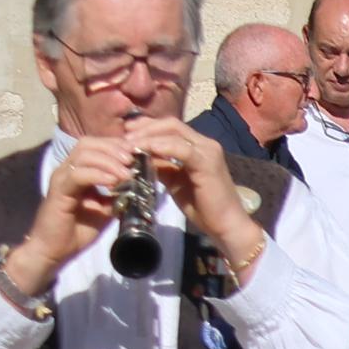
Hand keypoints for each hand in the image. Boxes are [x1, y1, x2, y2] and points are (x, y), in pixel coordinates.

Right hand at [10, 128, 138, 295]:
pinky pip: (78, 175)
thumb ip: (117, 196)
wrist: (54, 251)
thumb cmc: (77, 230)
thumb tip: (136, 187)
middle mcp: (66, 170)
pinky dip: (98, 175)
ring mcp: (61, 178)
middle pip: (88, 144)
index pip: (95, 146)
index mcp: (77, 171)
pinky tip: (113, 182)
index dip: (116, 146)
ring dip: (109, 160)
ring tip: (126, 172)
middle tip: (133, 160)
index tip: (136, 154)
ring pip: (83, 154)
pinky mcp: (58, 191)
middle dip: (114, 148)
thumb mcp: (105, 210)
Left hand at [133, 119, 262, 280]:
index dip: (147, 127)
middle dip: (144, 128)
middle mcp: (205, 143)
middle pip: (171, 124)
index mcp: (198, 147)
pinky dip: (162, 147)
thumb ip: (162, 167)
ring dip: (149, 136)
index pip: (170, 127)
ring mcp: (208, 151)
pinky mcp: (207, 162)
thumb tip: (140, 157)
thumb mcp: (175, 182)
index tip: (125, 133)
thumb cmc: (202, 207)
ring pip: (174, 132)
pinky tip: (146, 151)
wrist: (225, 225)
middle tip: (123, 137)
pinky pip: (182, 149)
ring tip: (129, 145)